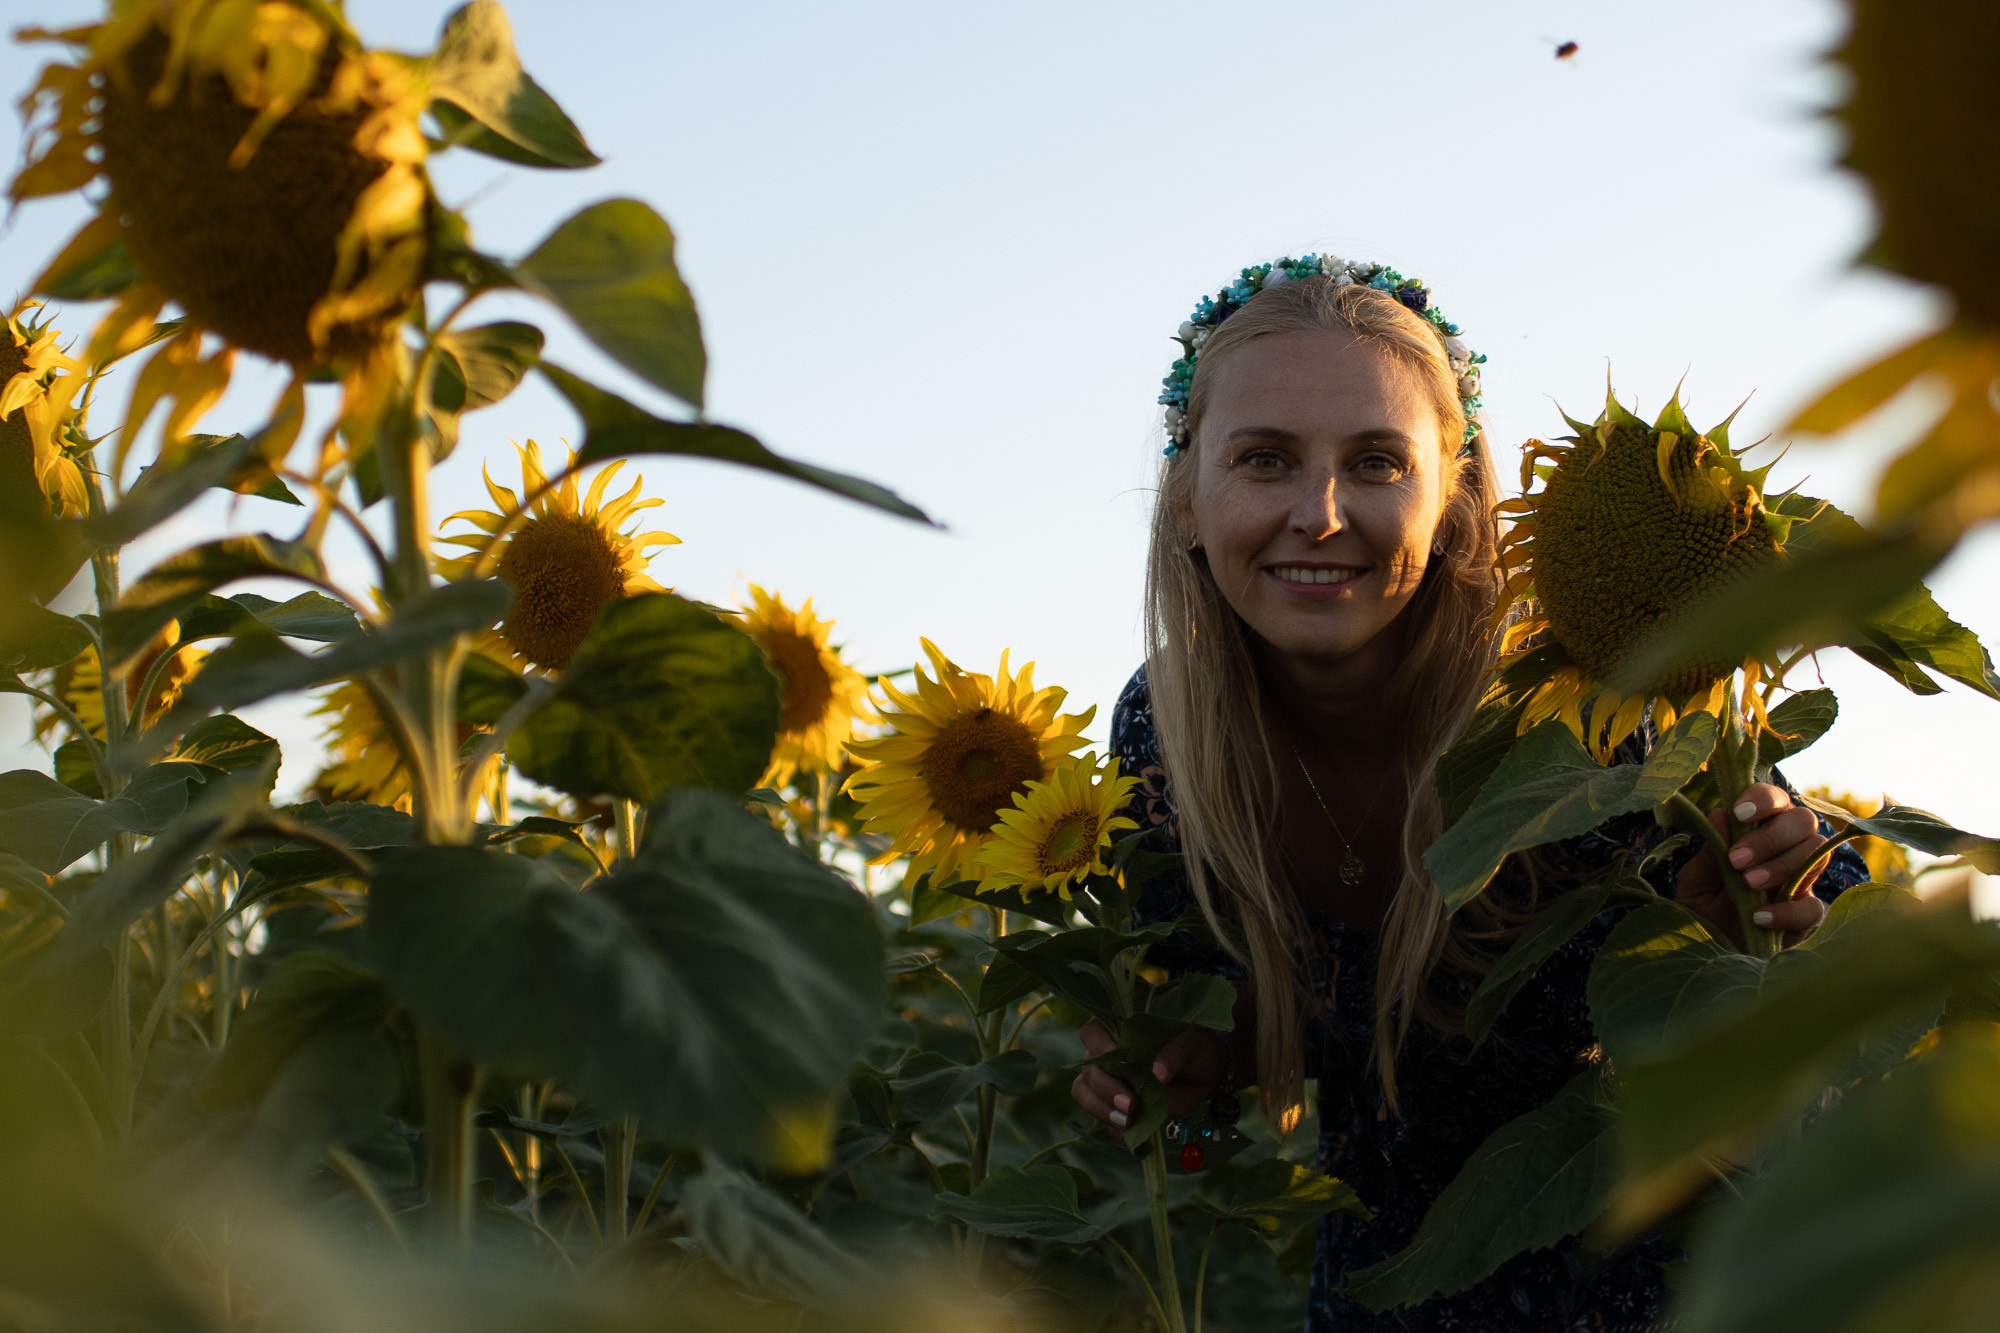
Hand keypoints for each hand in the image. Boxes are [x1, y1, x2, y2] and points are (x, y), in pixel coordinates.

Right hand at [1069, 1019, 1229, 1144]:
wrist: (1204, 1074)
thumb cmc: (1194, 1047)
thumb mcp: (1190, 1043)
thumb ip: (1173, 1052)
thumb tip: (1157, 1072)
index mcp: (1119, 1027)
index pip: (1093, 1032)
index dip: (1101, 1048)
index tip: (1124, 1065)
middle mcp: (1106, 1053)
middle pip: (1088, 1068)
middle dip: (1105, 1088)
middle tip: (1131, 1105)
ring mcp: (1107, 1080)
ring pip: (1084, 1092)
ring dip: (1102, 1109)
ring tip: (1128, 1122)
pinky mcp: (1114, 1105)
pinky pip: (1101, 1118)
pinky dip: (1113, 1128)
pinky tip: (1132, 1133)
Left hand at [1675, 782, 1830, 947]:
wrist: (1708, 954)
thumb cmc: (1702, 910)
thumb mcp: (1696, 881)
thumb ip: (1711, 851)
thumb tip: (1720, 814)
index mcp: (1757, 832)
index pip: (1774, 801)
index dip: (1764, 799)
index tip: (1740, 812)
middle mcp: (1785, 851)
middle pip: (1803, 821)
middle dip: (1771, 837)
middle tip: (1737, 859)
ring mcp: (1801, 882)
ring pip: (1816, 853)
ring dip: (1780, 865)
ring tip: (1747, 884)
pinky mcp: (1807, 917)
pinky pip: (1813, 905)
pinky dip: (1786, 910)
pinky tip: (1758, 917)